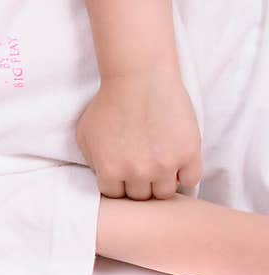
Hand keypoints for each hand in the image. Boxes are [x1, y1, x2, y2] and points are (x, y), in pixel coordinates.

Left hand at [76, 70, 201, 199]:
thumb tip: (101, 178)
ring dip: (161, 183)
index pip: (115, 195)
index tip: (123, 173)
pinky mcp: (188, 152)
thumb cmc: (108, 102)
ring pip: (165, 193)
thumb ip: (91, 162)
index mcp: (109, 172)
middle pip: (140, 197)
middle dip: (138, 184)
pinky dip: (184, 176)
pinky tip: (178, 165)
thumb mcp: (85, 134)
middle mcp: (136, 173)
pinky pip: (190, 179)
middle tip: (142, 169)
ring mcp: (164, 165)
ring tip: (160, 169)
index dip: (118, 184)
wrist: (139, 77)